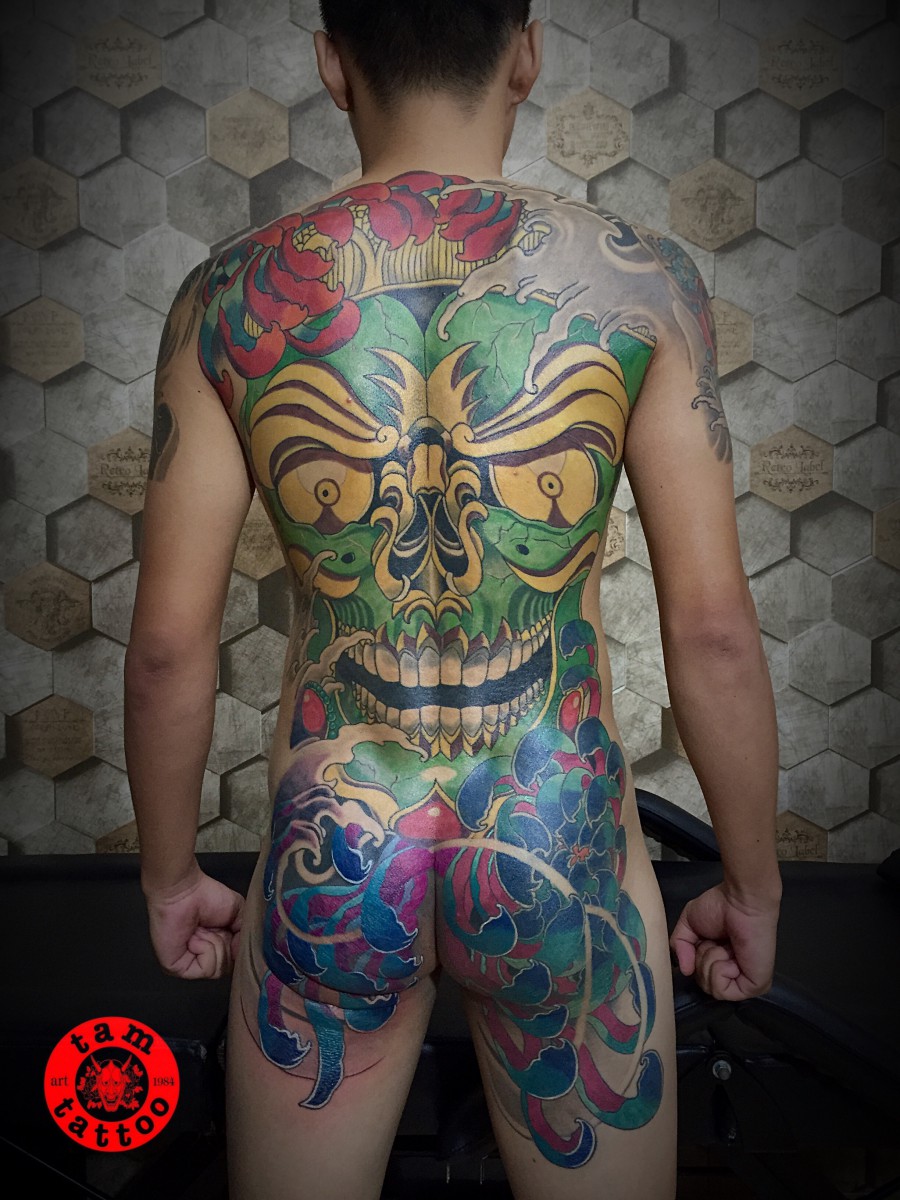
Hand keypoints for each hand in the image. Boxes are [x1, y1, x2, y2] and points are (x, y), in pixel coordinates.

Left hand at [144, 865, 244, 979]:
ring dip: (216, 944)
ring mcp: (191, 964)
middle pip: (230, 967)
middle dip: (228, 944)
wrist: (185, 891)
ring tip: (203, 929)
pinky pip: (206, 969)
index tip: (236, 932)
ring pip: (220, 969)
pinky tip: (194, 936)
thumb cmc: (207, 896)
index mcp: (218, 944)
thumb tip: (244, 953)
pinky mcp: (179, 968)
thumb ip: (247, 935)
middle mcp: (204, 957)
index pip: (235, 961)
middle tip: (216, 927)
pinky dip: (206, 949)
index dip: (239, 948)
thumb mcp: (239, 912)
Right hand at [669, 882, 779, 1000]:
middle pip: (702, 984)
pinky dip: (719, 970)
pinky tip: (731, 956)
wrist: (740, 902)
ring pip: (710, 989)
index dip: (694, 958)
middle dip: (701, 959)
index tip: (703, 940)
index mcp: (721, 959)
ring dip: (710, 961)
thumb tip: (684, 971)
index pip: (699, 975)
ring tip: (724, 946)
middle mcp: (734, 973)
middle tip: (714, 941)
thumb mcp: (688, 924)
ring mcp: (745, 982)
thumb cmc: (719, 907)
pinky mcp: (754, 986)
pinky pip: (722, 991)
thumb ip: (678, 947)